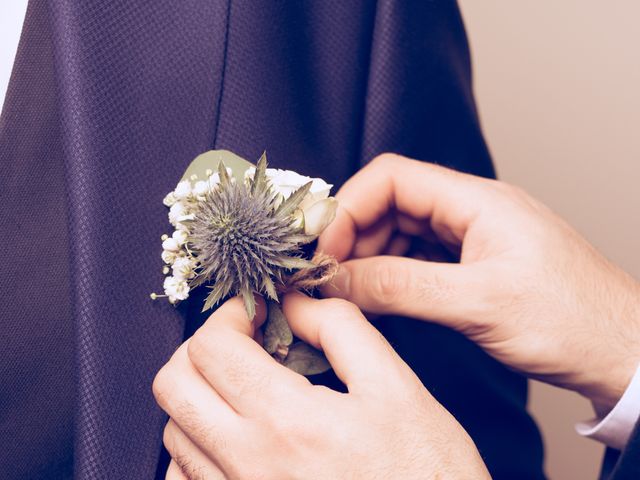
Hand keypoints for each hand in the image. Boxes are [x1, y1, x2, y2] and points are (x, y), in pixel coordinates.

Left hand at [153, 294, 488, 478]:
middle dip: (202, 347)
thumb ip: (340, 328)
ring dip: (200, 392)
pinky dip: (197, 444)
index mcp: (287, 420)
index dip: (229, 314)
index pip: (212, 346)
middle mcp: (248, 463)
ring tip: (245, 386)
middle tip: (242, 341)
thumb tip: (295, 302)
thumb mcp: (397, 386)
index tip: (256, 312)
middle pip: (173, 385)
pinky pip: (184, 477)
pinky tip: (236, 434)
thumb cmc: (426, 475)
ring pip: (174, 428)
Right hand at [319, 154, 639, 410]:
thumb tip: (337, 280)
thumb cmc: (573, 320)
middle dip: (353, 238)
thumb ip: (400, 287)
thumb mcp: (478, 302)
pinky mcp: (473, 267)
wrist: (623, 350)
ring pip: (400, 235)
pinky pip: (417, 261)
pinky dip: (391, 277)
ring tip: (348, 294)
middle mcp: (471, 212)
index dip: (349, 208)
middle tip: (328, 278)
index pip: (392, 178)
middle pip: (390, 204)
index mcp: (477, 201)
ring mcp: (472, 240)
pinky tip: (378, 300)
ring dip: (369, 260)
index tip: (324, 250)